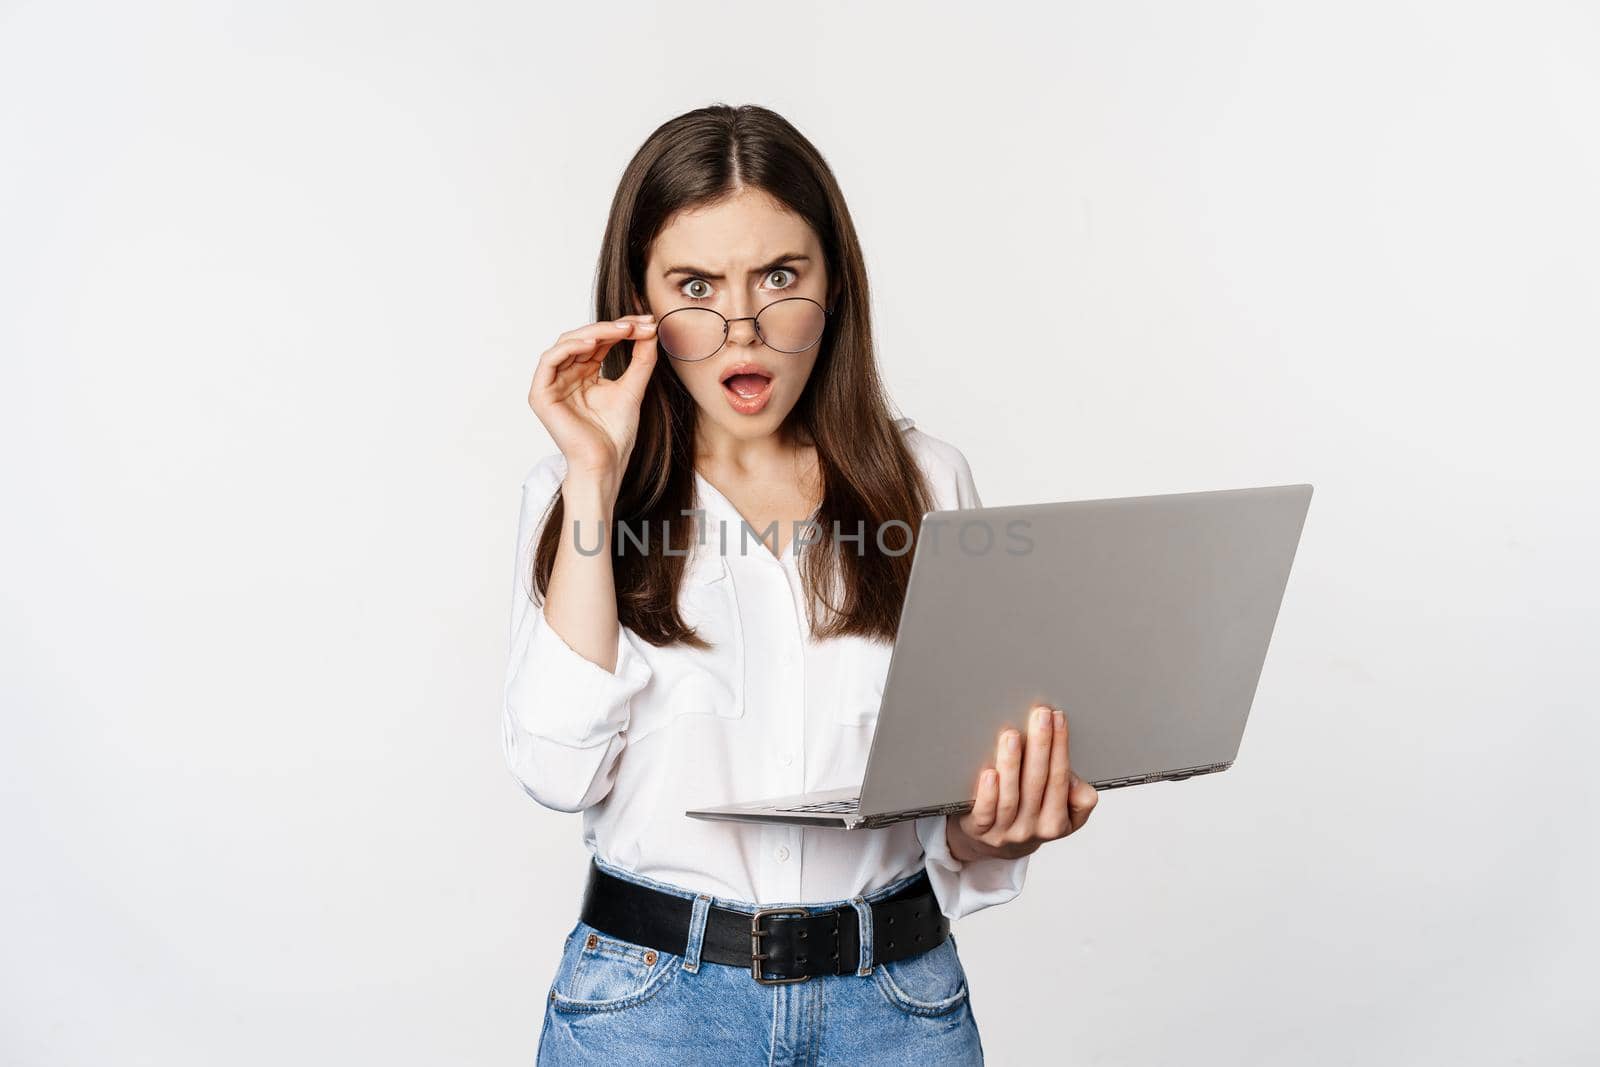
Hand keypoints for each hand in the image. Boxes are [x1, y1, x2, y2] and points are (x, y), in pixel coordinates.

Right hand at [527, 314, 659, 492]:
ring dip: (594, 333)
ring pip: (567, 343)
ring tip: (621, 330)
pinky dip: (570, 347)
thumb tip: (651, 331)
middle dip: (612, 327)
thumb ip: (641, 360)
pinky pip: (550, 360)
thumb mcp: (633, 388)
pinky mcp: (541, 394)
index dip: (622, 329)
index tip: (648, 323)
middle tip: (637, 323)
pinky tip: (592, 344)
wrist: (605, 463)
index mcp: (585, 374)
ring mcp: (552, 384)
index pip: (600, 342)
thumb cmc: (616, 435)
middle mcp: (566, 375)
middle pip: (584, 338)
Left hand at [946, 703, 1098, 862]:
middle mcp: (1031, 828)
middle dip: (1041, 745)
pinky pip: (984, 813)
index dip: (1060, 747)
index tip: (1058, 718)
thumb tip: (1077, 785)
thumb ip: (1078, 799)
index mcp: (1056, 822)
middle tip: (1040, 716)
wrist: (994, 845)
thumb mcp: (1063, 815)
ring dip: (1012, 764)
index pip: (1059, 778)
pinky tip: (989, 773)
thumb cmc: (1030, 817)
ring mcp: (1004, 831)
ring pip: (1010, 796)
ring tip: (1012, 736)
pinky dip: (988, 793)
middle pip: (1037, 782)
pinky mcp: (979, 830)